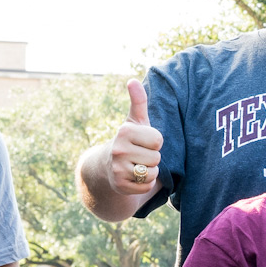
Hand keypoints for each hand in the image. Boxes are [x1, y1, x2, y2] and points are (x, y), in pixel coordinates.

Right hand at [107, 78, 163, 196]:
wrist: (107, 167)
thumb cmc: (130, 140)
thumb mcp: (135, 121)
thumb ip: (138, 101)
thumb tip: (132, 80)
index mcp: (124, 131)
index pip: (158, 140)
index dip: (154, 143)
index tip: (142, 142)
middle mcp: (118, 149)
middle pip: (156, 158)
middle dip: (152, 158)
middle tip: (139, 156)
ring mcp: (117, 169)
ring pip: (152, 173)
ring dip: (149, 172)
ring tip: (136, 166)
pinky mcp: (120, 185)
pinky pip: (147, 186)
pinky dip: (145, 184)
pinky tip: (133, 177)